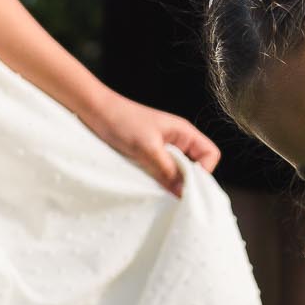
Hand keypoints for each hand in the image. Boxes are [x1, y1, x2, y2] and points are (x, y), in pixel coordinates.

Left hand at [85, 91, 221, 196]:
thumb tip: (184, 192)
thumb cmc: (122, 121)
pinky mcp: (149, 156)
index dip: (203, 172)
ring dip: (170, 182)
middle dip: (187, 181)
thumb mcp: (146, 148)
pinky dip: (158, 181)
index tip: (187, 186)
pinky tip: (147, 185)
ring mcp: (163, 149)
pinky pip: (162, 172)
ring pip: (177, 171)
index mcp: (184, 132)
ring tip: (157, 189)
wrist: (95, 112)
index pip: (210, 155)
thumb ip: (167, 170)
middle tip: (172, 192)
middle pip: (196, 166)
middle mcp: (177, 141)